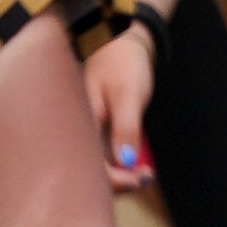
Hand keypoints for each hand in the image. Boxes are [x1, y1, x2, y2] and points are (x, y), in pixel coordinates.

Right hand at [79, 28, 157, 192]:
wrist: (122, 45)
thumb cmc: (123, 64)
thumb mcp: (127, 94)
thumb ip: (125, 127)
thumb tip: (125, 162)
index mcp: (80, 121)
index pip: (88, 162)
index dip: (111, 178)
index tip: (136, 179)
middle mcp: (80, 129)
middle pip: (89, 168)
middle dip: (116, 181)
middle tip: (145, 179)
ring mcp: (88, 130)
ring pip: (98, 163)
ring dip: (121, 173)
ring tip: (146, 174)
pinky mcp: (98, 129)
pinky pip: (105, 154)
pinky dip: (121, 163)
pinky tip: (139, 166)